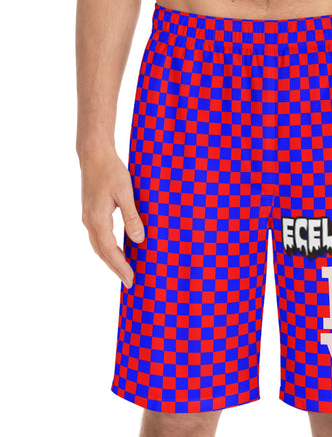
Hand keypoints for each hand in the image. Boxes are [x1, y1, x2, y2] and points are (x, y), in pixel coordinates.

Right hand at [80, 148, 144, 287]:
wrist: (94, 154)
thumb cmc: (111, 171)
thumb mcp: (126, 193)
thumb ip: (132, 217)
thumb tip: (139, 240)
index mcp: (97, 218)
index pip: (110, 250)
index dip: (121, 266)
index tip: (131, 278)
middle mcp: (90, 221)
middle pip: (102, 252)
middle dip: (116, 268)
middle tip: (130, 282)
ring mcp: (89, 217)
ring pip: (99, 246)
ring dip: (111, 260)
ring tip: (125, 271)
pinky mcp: (91, 213)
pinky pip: (99, 237)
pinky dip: (108, 249)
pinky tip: (119, 251)